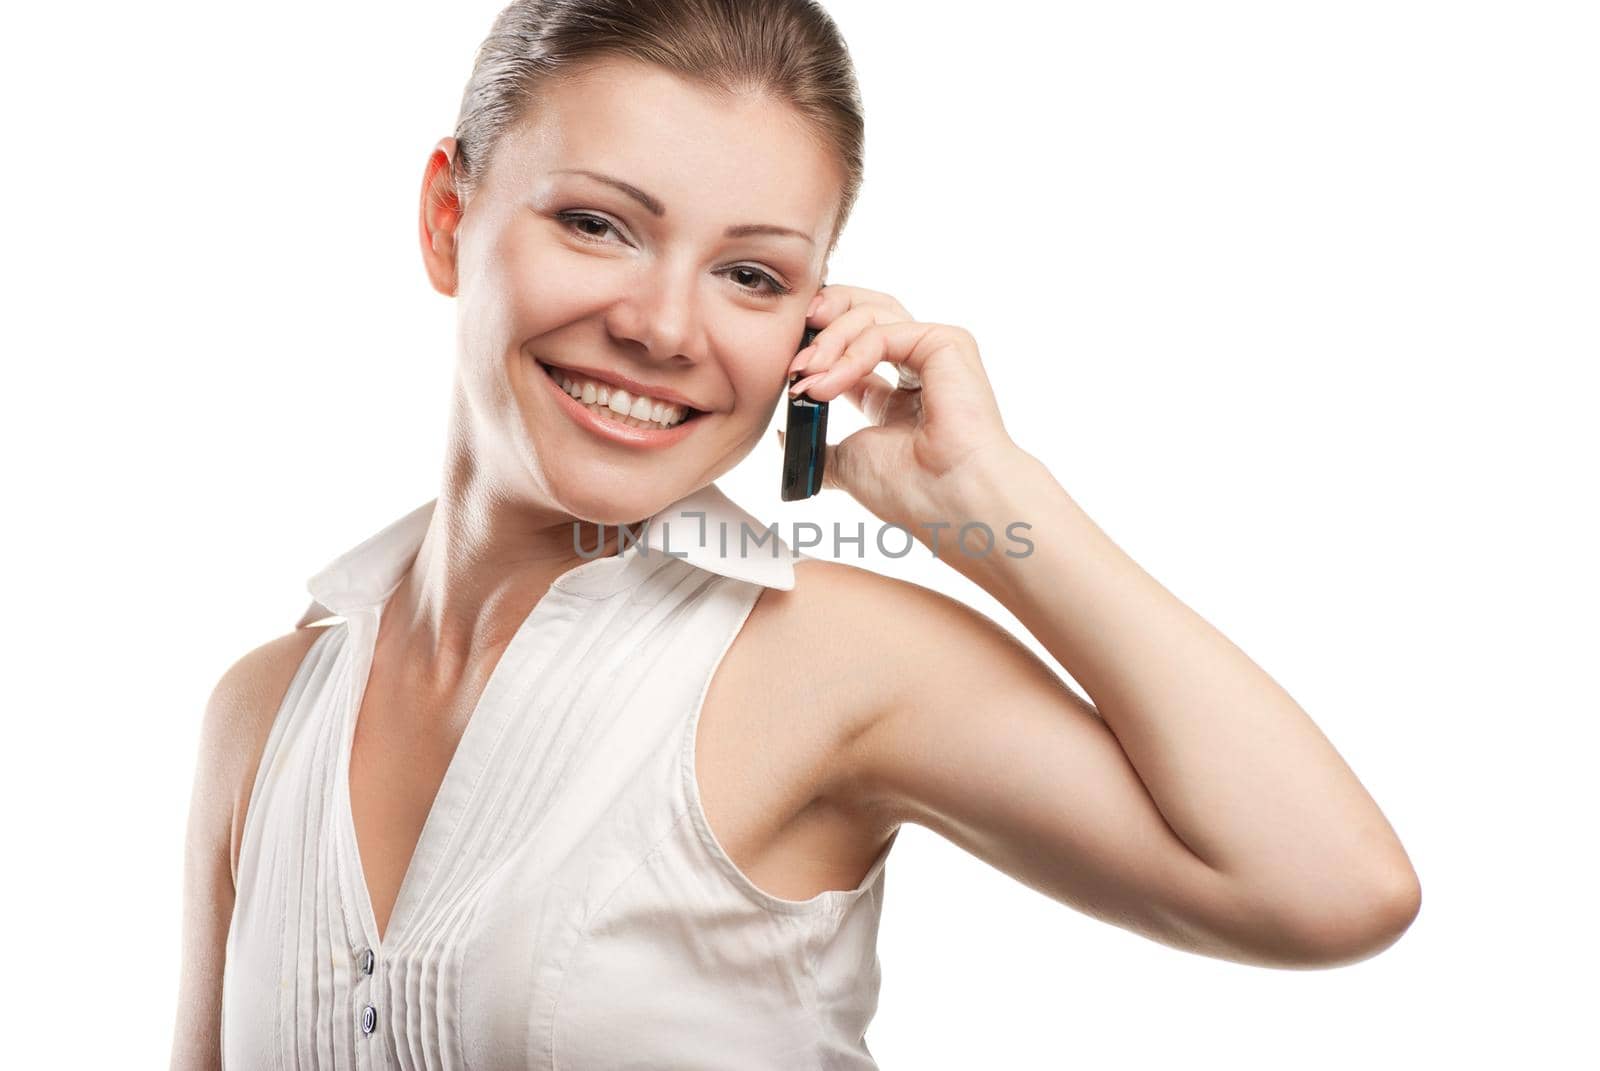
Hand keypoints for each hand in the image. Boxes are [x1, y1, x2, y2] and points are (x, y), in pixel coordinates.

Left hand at [777, 284, 1017, 527]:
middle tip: (793, 354)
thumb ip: (819, 445)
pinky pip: (883, 331)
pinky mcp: (947, 342)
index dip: (815, 348)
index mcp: (897, 395)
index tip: (789, 370)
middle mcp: (916, 368)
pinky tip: (830, 384)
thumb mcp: (846, 463)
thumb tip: (785, 434)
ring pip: (871, 314)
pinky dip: (849, 354)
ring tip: (806, 378)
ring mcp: (934, 352)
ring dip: (828, 342)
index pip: (851, 346)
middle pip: (863, 313)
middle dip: (822, 322)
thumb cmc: (911, 491)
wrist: (950, 501)